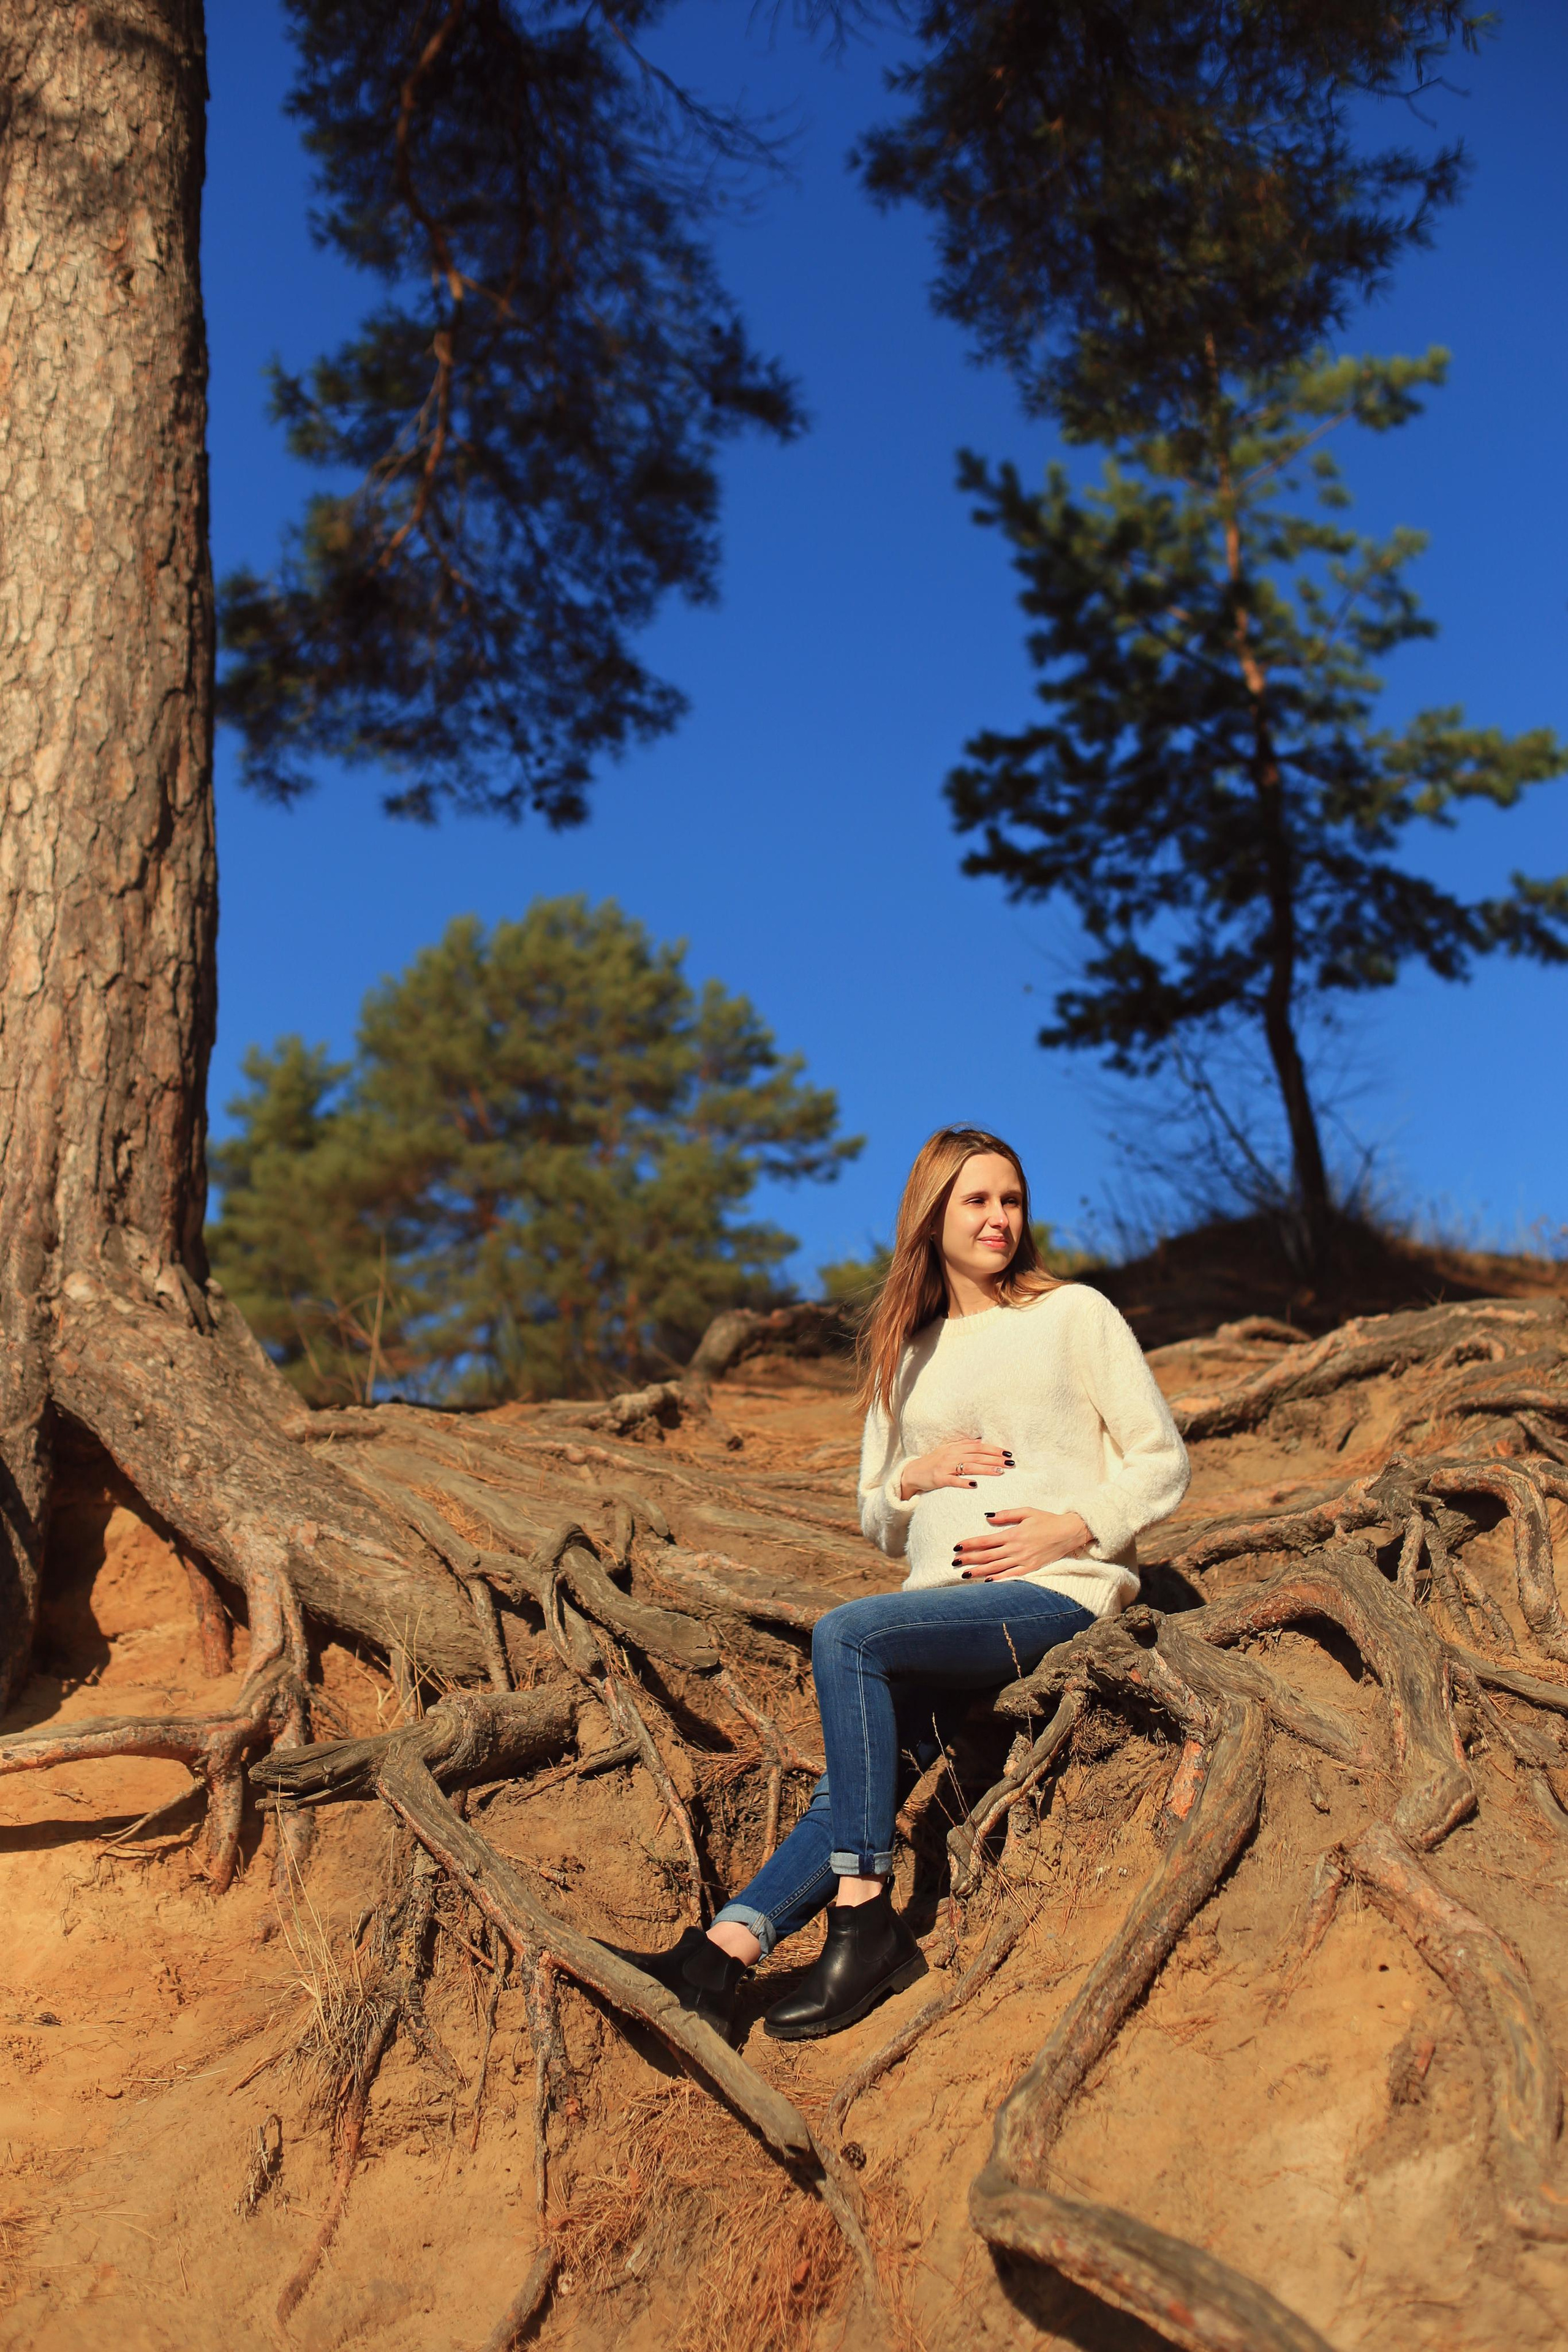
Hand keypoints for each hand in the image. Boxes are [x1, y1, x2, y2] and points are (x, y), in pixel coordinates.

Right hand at [899, 1437, 1012, 1500]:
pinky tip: (975, 1485)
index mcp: (955, 1447)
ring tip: (1000, 1472)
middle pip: (977, 1456)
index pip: (979, 1447)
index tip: (1008, 1453)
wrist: (913, 1472)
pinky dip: (964, 1482)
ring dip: (986, 1469)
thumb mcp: (948, 1450)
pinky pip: (954, 1480)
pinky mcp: (939, 1479)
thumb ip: (963, 1446)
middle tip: (1010, 1463)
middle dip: (995, 1459)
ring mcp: (945, 1466)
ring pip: (969, 1466)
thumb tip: (980, 1442)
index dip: (994, 1449)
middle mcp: (951, 1455)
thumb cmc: (933, 1462)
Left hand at [954, 1508, 1091, 1582]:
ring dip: (979, 1571)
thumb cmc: (1047, 1520)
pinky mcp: (1031, 1569)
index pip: (986, 1541)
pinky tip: (987, 1581)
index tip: (957, 1547)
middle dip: (969, 1559)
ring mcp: (1024, 1561)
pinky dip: (999, 1579)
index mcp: (1013, 1534)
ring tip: (965, 1574)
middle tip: (954, 1562)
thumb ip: (1006, 1515)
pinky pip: (1012, 1575)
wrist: (1068, 1533)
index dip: (970, 1544)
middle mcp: (1016, 1549)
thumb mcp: (1027, 1512)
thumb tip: (988, 1517)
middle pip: (987, 1556)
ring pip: (997, 1568)